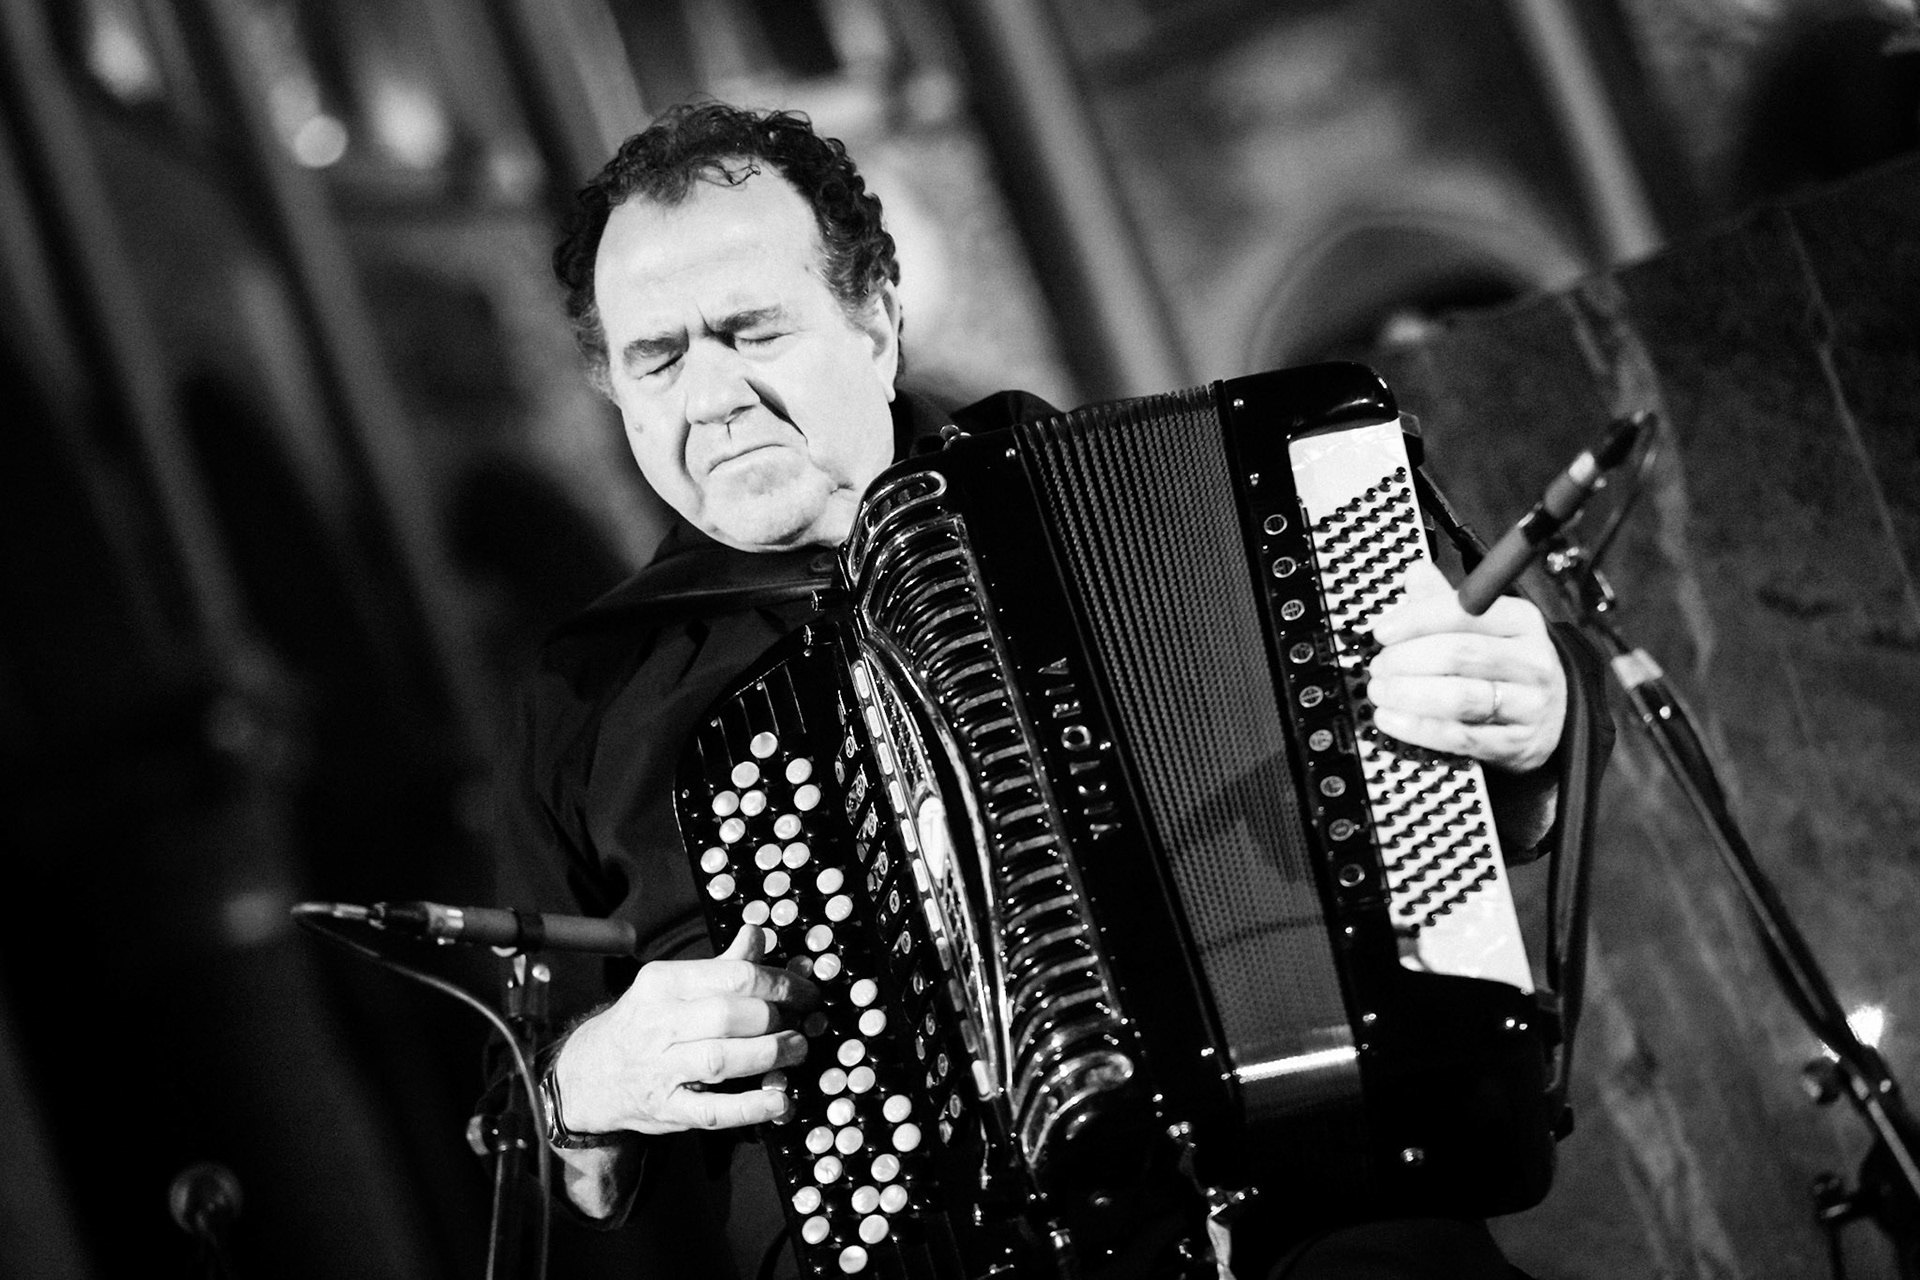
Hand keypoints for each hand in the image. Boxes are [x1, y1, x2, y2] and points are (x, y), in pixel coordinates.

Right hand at [552, 924, 816, 1134]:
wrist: (588, 1074)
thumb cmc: (644, 1023)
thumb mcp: (674, 985)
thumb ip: (722, 964)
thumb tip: (760, 935)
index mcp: (663, 983)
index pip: (732, 976)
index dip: (779, 983)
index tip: (804, 992)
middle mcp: (658, 1024)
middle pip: (729, 1015)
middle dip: (775, 1019)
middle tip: (801, 1024)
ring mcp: (660, 1069)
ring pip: (721, 1059)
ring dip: (769, 1055)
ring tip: (796, 1051)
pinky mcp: (665, 1109)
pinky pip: (712, 1110)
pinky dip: (750, 1107)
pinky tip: (779, 1101)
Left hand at [1365, 562, 1565, 773]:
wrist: (1550, 717)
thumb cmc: (1506, 666)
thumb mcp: (1485, 627)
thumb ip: (1446, 602)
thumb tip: (1415, 572)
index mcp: (1521, 621)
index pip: (1465, 612)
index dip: (1417, 620)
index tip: (1383, 631)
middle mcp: (1531, 661)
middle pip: (1460, 654)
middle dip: (1408, 660)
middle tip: (1379, 666)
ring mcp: (1528, 705)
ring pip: (1461, 697)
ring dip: (1409, 694)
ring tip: (1380, 691)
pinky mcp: (1516, 744)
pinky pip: (1461, 737)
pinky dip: (1420, 729)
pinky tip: (1393, 720)